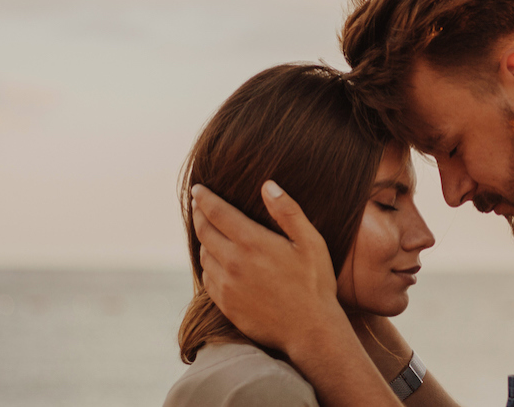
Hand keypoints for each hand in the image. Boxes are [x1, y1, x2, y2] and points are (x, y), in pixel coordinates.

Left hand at [192, 181, 346, 353]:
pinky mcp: (226, 304)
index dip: (204, 198)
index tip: (198, 189)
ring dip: (204, 240)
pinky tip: (218, 262)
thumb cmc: (315, 283)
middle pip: (203, 231)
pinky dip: (208, 265)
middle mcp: (234, 262)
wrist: (310, 330)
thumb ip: (288, 211)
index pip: (216, 212)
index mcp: (253, 242)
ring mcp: (227, 286)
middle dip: (199, 214)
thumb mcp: (311, 242)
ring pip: (203, 255)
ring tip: (210, 232)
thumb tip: (268, 185)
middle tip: (199, 205)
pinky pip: (207, 279)